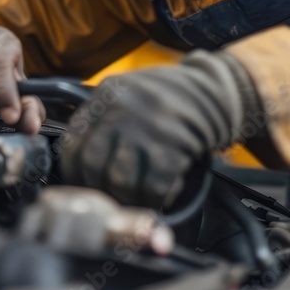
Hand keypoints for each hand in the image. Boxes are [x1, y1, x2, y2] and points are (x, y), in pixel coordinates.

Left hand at [60, 50, 261, 208]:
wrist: (217, 91)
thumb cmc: (170, 97)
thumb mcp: (128, 92)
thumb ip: (103, 117)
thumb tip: (80, 159)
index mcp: (106, 95)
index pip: (73, 143)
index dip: (75, 172)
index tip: (85, 183)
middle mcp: (120, 110)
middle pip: (92, 164)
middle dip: (100, 188)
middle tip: (113, 196)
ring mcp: (146, 128)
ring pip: (119, 180)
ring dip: (129, 197)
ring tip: (139, 196)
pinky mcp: (172, 147)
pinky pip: (153, 187)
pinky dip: (156, 198)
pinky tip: (164, 192)